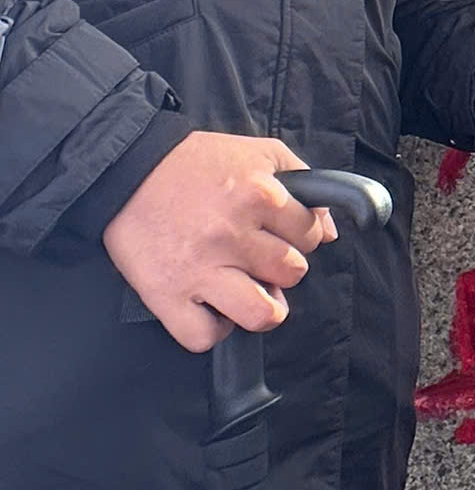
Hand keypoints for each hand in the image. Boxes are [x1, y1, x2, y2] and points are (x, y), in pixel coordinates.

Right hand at [102, 134, 334, 352]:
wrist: (126, 170)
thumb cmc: (195, 162)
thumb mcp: (259, 153)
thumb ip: (305, 185)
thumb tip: (332, 232)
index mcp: (260, 194)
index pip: (313, 235)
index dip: (301, 236)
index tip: (279, 233)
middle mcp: (233, 233)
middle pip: (293, 273)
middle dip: (281, 267)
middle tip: (257, 258)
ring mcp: (200, 268)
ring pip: (262, 314)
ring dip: (260, 307)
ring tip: (245, 291)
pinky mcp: (166, 295)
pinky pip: (205, 337)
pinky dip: (211, 330)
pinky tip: (209, 307)